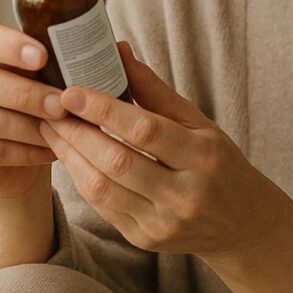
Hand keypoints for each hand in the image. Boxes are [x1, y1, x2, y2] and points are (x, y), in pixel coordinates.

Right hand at [0, 20, 71, 199]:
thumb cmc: (36, 105)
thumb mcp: (45, 77)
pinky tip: (51, 150)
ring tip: (64, 130)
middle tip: (63, 104)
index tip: (43, 57)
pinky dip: (27, 152)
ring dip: (33, 126)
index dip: (10, 45)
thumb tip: (117, 49)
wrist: (17, 156)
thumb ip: (62, 61)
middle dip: (30, 95)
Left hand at [39, 41, 287, 261]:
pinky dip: (81, 179)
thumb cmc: (219, 163)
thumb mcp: (199, 123)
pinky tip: (71, 157)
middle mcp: (184, 194)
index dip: (103, 110)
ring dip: (70, 156)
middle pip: (117, 161)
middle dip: (76, 132)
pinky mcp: (145, 240)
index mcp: (203, 157)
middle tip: (50, 108)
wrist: (242, 224)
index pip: (145, 130)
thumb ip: (156, 91)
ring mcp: (163, 222)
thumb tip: (118, 52)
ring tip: (52, 130)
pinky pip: (103, 207)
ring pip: (102, 188)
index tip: (71, 92)